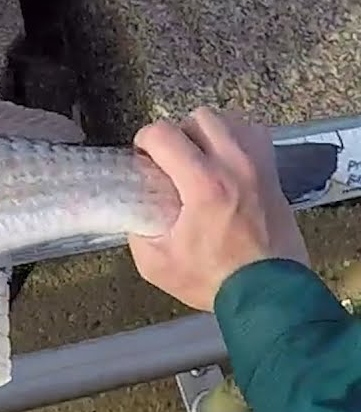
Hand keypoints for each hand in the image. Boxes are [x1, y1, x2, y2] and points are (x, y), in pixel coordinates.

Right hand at [127, 107, 310, 311]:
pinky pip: (254, 136)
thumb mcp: (155, 263)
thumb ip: (137, 229)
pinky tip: (225, 163)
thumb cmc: (213, 279)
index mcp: (203, 184)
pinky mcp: (274, 175)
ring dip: (209, 134)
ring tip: (199, 159)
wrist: (268, 293)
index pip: (163, 133)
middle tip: (171, 161)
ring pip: (230, 121)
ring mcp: (259, 167)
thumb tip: (136, 209)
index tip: (142, 158)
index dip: (144, 141)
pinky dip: (236, 140)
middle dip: (178, 134)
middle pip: (199, 117)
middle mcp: (234, 165)